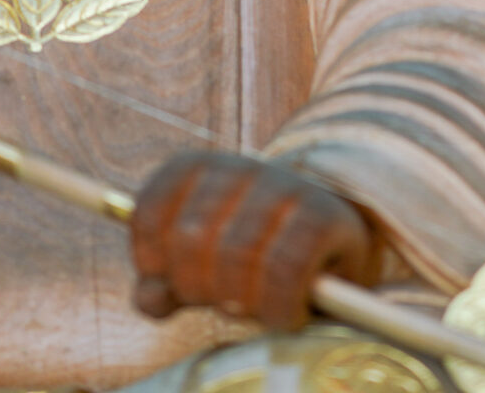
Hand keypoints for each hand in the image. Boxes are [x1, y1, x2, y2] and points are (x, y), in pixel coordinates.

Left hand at [130, 152, 375, 330]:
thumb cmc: (255, 254)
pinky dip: (278, 306)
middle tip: (220, 304)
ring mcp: (283, 186)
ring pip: (236, 254)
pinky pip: (285, 270)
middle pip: (190, 239)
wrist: (335, 238)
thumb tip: (151, 297)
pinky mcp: (323, 215)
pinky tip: (284, 315)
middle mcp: (238, 168)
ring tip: (253, 309)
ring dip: (239, 301)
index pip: (149, 213)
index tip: (172, 284)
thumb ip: (167, 280)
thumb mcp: (202, 263)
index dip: (152, 260)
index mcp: (197, 169)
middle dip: (197, 288)